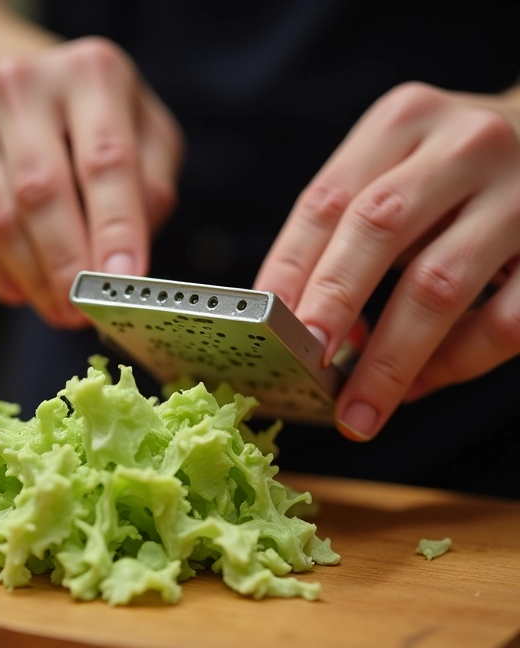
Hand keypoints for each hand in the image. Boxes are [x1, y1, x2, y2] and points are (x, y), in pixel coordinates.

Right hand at [0, 37, 182, 327]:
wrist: (20, 98)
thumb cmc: (94, 129)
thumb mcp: (147, 140)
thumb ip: (151, 191)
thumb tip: (126, 259)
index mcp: (91, 75)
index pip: (107, 161)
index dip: (115, 229)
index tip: (122, 283)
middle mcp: (22, 85)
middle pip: (41, 193)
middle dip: (66, 267)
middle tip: (83, 313)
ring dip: (32, 280)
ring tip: (59, 310)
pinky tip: (18, 291)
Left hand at [255, 82, 519, 439]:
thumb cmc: (450, 177)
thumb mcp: (394, 173)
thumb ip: (348, 235)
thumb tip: (313, 331)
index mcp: (402, 123)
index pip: (327, 200)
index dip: (288, 267)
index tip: (262, 324)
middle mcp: (463, 146)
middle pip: (378, 229)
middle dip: (334, 305)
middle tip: (306, 366)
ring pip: (440, 285)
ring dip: (390, 360)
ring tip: (358, 412)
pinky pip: (503, 320)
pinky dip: (454, 363)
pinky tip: (420, 385)